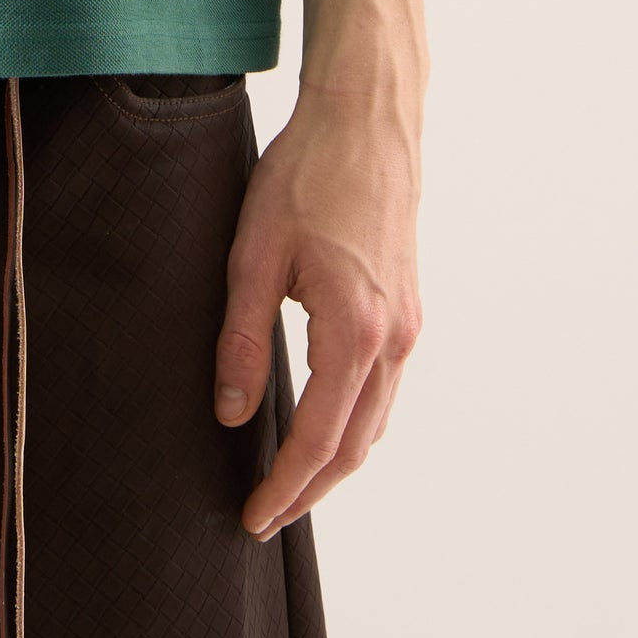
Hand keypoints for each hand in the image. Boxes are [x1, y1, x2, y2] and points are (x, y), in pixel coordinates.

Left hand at [214, 76, 422, 540]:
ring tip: (289, 482)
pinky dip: (355, 422)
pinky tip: (323, 421)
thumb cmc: (306, 175)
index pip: (319, 440)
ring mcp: (407, 324)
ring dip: (335, 460)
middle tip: (266, 515)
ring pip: (376, 421)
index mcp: (354, 331)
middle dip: (311, 490)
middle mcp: (392, 338)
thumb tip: (230, 413)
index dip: (284, 487)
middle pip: (356, 446)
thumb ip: (242, 339)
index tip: (253, 518)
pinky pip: (384, 388)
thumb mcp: (254, 253)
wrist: (365, 119)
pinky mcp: (406, 307)